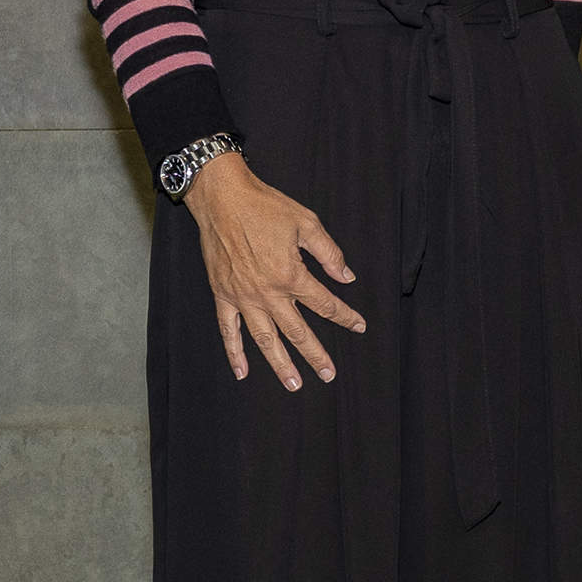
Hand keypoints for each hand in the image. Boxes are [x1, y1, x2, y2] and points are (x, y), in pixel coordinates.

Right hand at [183, 152, 363, 389]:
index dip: (345, 316)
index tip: (358, 326)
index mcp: (291, 275)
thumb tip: (346, 276)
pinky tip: (243, 372)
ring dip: (280, 364)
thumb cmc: (265, 206)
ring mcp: (244, 297)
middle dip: (316, 355)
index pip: (325, 304)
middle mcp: (268, 293)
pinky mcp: (223, 295)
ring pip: (266, 339)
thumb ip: (329, 252)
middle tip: (329, 374)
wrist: (222, 197)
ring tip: (294, 384)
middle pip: (298, 332)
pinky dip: (235, 352)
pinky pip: (229, 330)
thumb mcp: (306, 222)